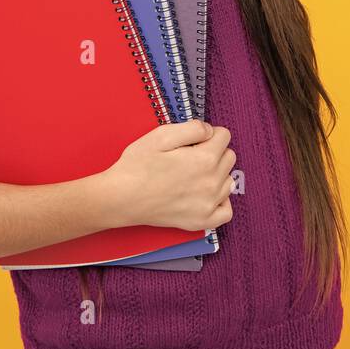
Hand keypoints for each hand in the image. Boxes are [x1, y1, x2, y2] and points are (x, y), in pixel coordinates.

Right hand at [100, 119, 235, 231]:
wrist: (121, 198)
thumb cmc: (137, 166)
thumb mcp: (161, 134)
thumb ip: (193, 128)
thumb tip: (210, 131)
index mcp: (205, 159)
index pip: (224, 135)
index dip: (208, 133)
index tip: (194, 140)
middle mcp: (212, 182)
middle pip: (229, 157)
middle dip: (214, 152)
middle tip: (190, 156)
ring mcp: (209, 204)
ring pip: (228, 181)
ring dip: (217, 174)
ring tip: (193, 176)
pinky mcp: (202, 221)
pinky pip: (226, 211)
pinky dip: (221, 202)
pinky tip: (206, 195)